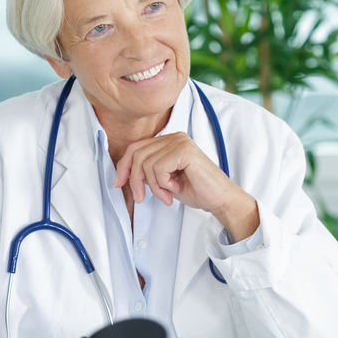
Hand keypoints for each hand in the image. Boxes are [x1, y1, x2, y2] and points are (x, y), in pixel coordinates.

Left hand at [113, 132, 258, 240]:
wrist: (219, 200)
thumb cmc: (197, 190)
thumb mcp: (164, 181)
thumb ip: (147, 172)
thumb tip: (124, 173)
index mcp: (169, 141)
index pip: (136, 147)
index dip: (123, 166)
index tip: (118, 184)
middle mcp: (175, 137)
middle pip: (137, 153)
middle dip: (134, 179)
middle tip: (141, 198)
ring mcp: (180, 141)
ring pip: (146, 163)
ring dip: (153, 186)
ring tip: (166, 195)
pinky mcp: (185, 151)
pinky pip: (158, 167)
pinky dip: (162, 184)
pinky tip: (174, 189)